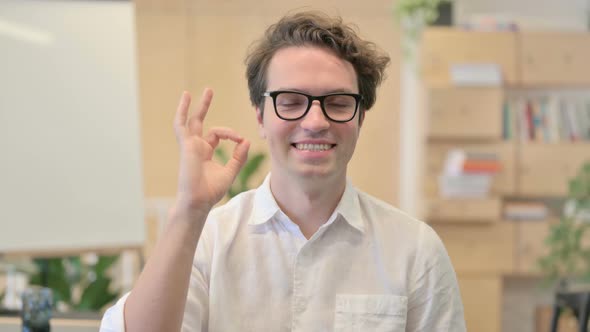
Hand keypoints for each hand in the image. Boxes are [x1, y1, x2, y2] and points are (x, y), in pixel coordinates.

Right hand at [172, 89, 249, 218]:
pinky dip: (182, 112)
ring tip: (201, 90)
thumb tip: (246, 141)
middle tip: (209, 91)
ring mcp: (190, 145)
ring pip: (191, 120)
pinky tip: (186, 98)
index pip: (218, 135)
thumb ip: (239, 157)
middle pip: (199, 122)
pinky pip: (180, 125)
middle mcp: (196, 147)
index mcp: (205, 152)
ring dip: (196, 105)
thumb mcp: (230, 172)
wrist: (198, 201)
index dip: (231, 134)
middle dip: (204, 106)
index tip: (240, 140)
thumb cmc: (211, 191)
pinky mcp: (186, 145)